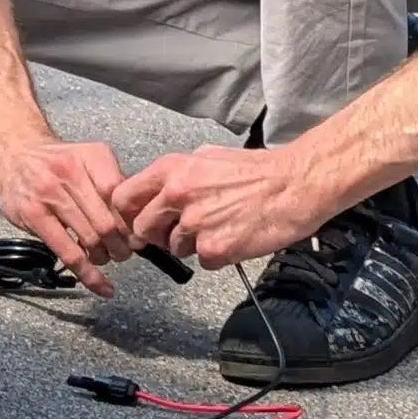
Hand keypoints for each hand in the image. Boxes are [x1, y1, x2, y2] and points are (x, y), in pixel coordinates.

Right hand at [0, 137, 132, 296]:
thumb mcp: (89, 157)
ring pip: (91, 239)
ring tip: (104, 257)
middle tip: (123, 252)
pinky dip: (88, 274)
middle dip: (121, 245)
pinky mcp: (33, 215)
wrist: (13, 153)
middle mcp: (70, 171)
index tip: (138, 236)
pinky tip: (100, 285)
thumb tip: (139, 218)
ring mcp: (49, 193)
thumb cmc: (57, 161)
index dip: (132, 222)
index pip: (120, 195)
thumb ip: (113, 182)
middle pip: (108, 221)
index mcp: (91, 156)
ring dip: (104, 257)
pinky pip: (67, 253)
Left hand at [113, 143, 327, 268]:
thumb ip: (175, 175)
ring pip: (173, 247)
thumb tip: (155, 192)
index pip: (122, 197)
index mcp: (170, 170)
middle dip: (157, 234)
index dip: (127, 214)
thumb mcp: (205, 157)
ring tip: (218, 227)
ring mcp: (194, 225)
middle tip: (177, 232)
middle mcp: (176, 196)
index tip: (136, 220)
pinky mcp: (215, 250)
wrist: (295, 185)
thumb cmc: (255, 170)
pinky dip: (215, 255)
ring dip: (191, 245)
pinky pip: (202, 261)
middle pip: (143, 229)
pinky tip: (233, 238)